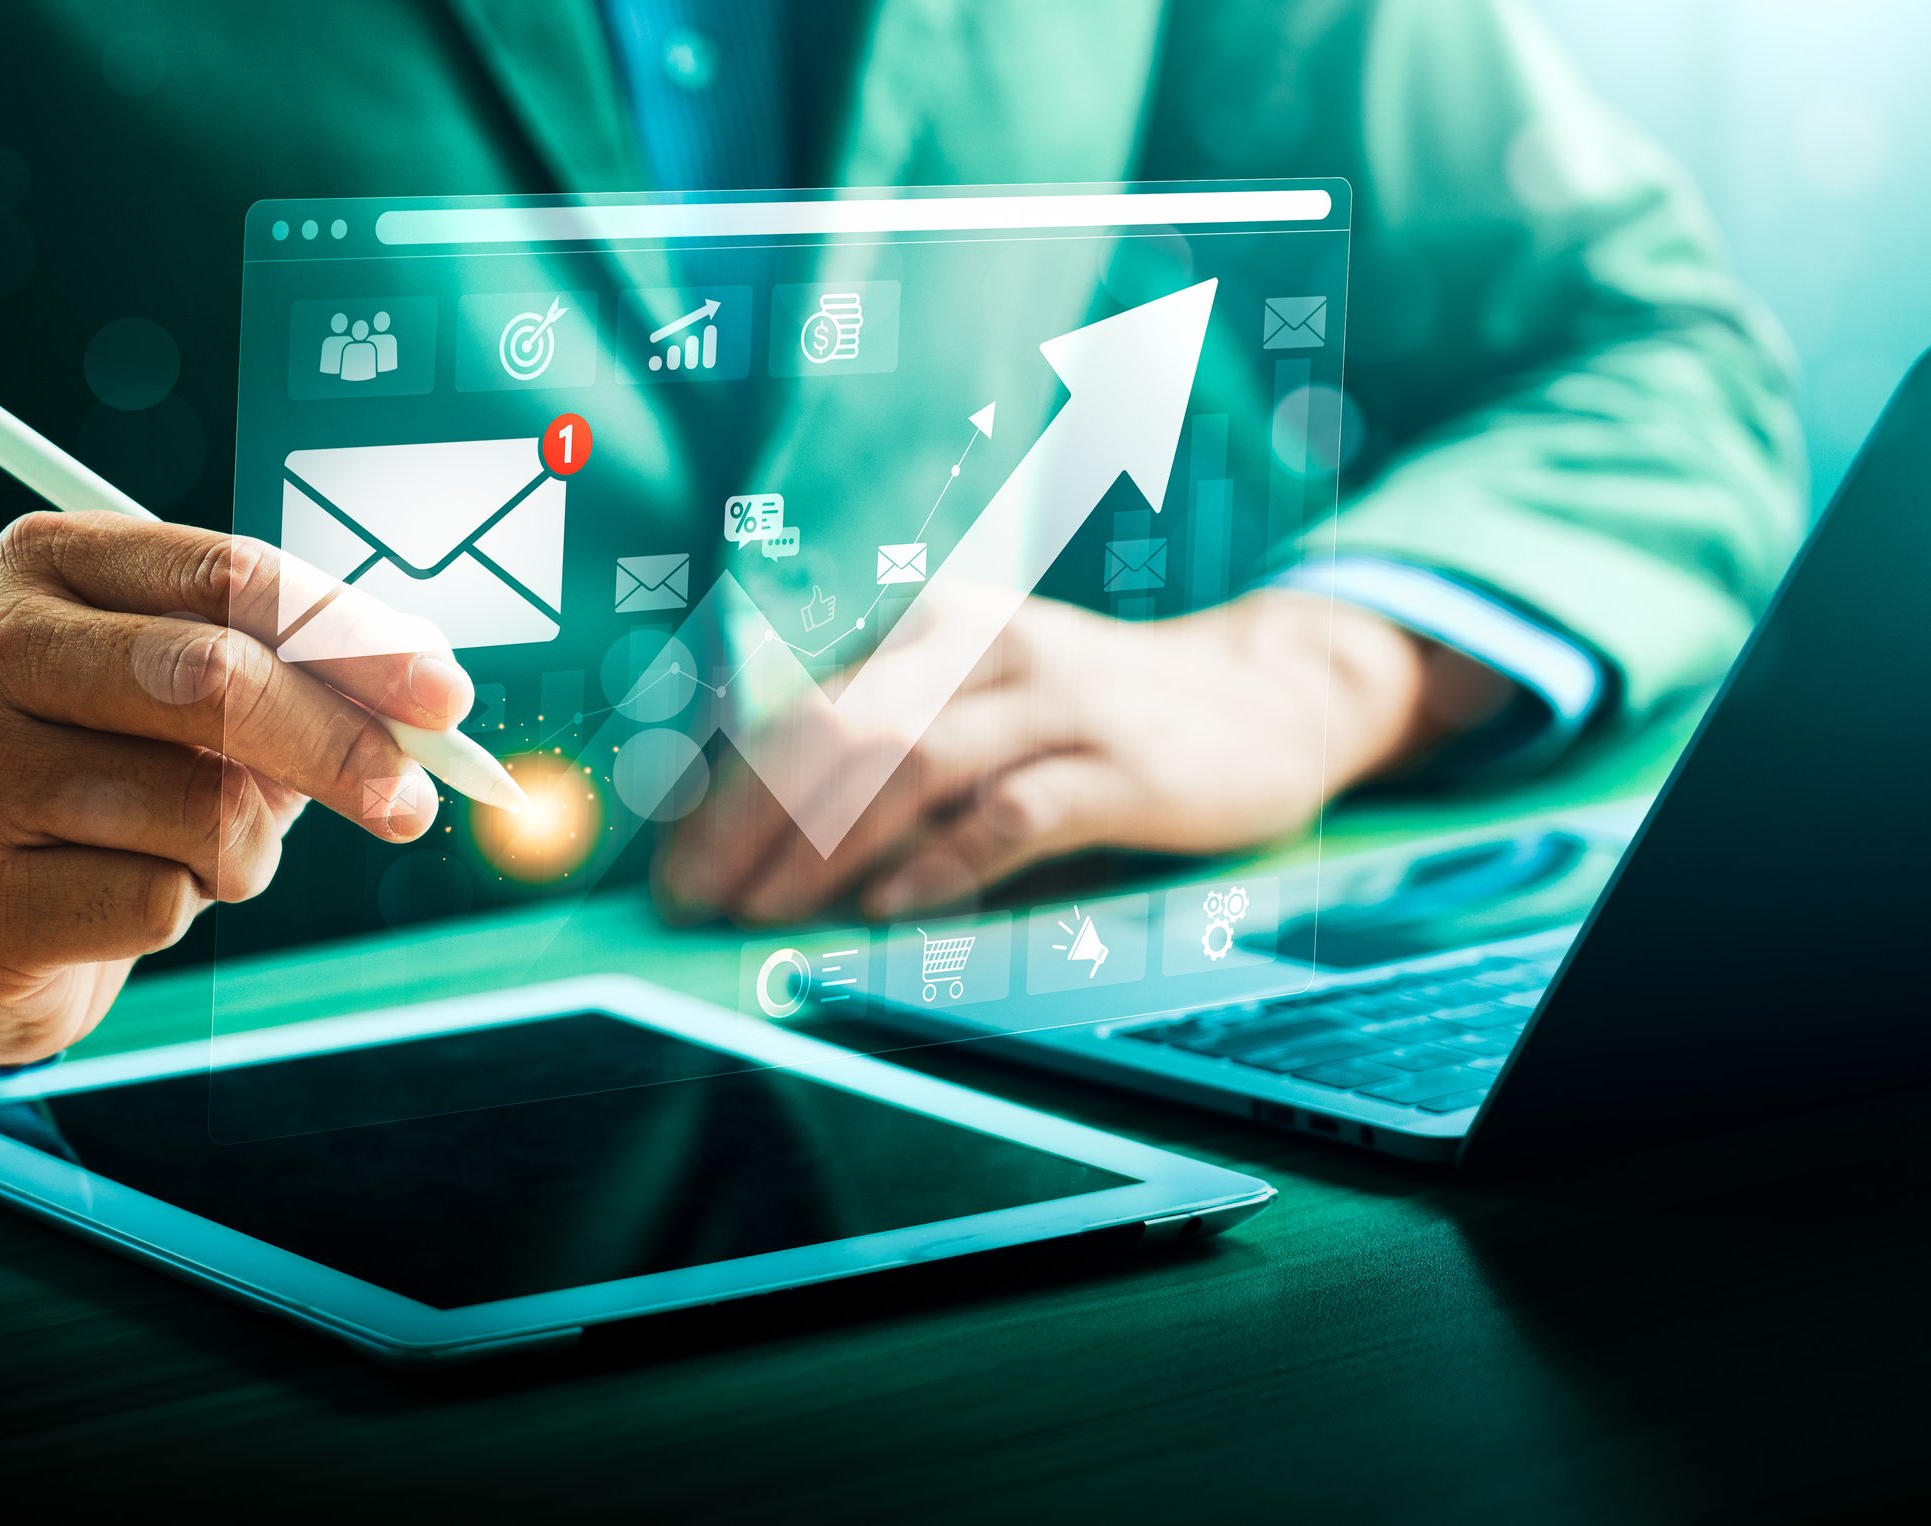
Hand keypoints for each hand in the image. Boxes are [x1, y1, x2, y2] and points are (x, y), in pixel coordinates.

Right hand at [0, 513, 470, 1065]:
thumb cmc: (118, 780)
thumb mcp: (206, 707)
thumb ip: (309, 680)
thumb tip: (437, 701)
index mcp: (50, 558)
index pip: (231, 575)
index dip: (355, 640)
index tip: (447, 700)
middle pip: (217, 678)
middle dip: (341, 746)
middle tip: (412, 804)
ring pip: (200, 806)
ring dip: (247, 850)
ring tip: (198, 853)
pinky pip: (155, 903)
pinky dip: (180, 911)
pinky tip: (119, 898)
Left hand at [658, 589, 1504, 924]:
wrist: (1269, 696)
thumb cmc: (1097, 716)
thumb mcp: (987, 699)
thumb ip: (893, 746)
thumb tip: (760, 838)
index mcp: (935, 627)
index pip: (803, 708)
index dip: (725, 792)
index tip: (674, 870)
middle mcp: (984, 647)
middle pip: (838, 732)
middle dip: (749, 826)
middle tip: (696, 903)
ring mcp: (1057, 701)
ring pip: (911, 767)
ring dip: (823, 851)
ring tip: (766, 915)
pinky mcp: (1122, 765)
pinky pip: (1012, 813)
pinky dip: (942, 864)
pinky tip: (889, 910)